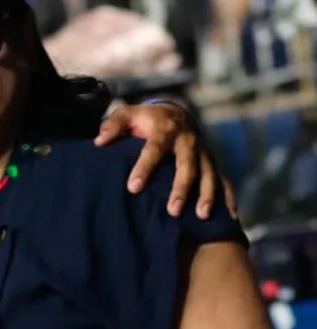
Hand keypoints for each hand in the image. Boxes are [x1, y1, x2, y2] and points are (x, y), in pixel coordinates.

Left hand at [94, 102, 236, 219]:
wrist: (176, 112)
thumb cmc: (146, 119)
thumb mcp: (127, 114)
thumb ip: (113, 125)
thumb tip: (99, 142)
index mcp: (165, 129)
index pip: (154, 149)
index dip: (144, 168)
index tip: (132, 188)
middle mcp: (188, 141)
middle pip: (187, 166)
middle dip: (181, 188)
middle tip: (172, 210)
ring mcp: (203, 152)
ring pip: (208, 175)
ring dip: (206, 195)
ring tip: (200, 215)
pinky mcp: (212, 162)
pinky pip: (224, 180)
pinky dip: (228, 197)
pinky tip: (229, 216)